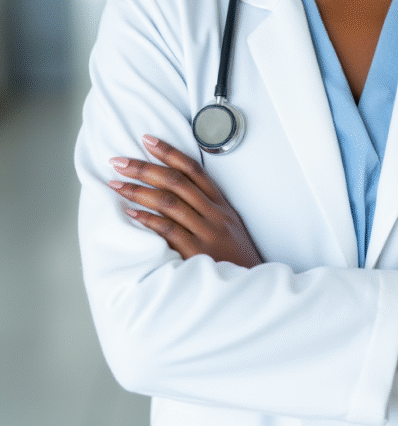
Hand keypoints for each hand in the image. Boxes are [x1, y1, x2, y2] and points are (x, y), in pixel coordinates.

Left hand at [109, 135, 262, 266]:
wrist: (252, 284)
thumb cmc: (236, 255)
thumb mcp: (228, 224)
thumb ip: (207, 206)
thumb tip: (174, 188)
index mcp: (221, 203)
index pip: (193, 169)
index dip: (169, 152)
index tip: (147, 140)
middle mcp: (214, 213)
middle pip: (175, 182)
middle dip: (144, 168)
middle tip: (118, 161)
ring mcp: (206, 232)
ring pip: (169, 202)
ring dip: (138, 191)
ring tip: (116, 183)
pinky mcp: (197, 253)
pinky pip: (169, 231)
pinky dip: (148, 220)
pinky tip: (130, 213)